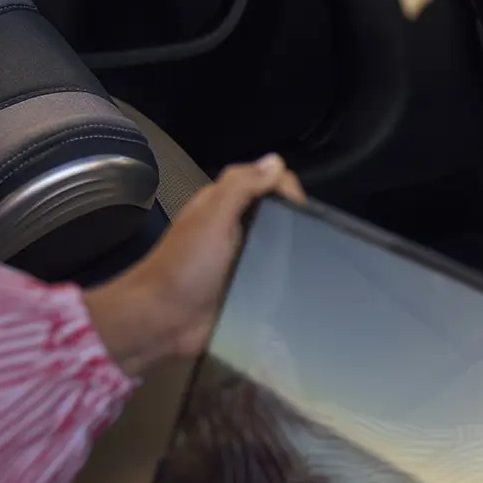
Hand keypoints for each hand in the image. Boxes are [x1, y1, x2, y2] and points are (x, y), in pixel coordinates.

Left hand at [83, 154, 304, 374]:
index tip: (304, 214)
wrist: (162, 321)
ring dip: (296, 255)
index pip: (265, 183)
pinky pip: (274, 279)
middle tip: (319, 244)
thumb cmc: (186, 266)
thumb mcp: (213, 217)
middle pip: (275, 214)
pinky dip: (289, 282)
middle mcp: (232, 229)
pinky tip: (305, 288)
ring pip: (278, 248)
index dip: (287, 190)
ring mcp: (240, 262)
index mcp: (222, 206)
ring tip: (320, 268)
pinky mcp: (246, 291)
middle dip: (297, 223)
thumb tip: (276, 161)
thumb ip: (240, 187)